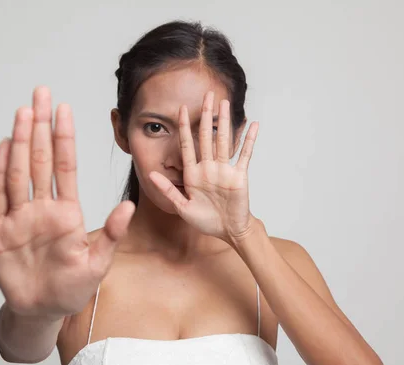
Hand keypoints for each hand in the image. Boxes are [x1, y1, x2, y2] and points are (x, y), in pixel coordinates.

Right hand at [0, 86, 134, 319]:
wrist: (42, 310)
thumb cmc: (72, 287)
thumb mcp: (98, 262)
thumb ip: (111, 233)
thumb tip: (129, 206)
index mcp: (66, 212)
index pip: (65, 166)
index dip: (64, 138)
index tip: (65, 110)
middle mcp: (42, 208)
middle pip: (40, 159)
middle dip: (40, 126)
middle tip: (41, 94)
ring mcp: (19, 217)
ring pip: (19, 171)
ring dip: (20, 140)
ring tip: (22, 112)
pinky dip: (0, 172)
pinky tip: (3, 147)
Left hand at [148, 91, 258, 244]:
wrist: (227, 230)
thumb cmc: (205, 221)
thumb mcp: (182, 207)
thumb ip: (168, 190)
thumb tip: (151, 175)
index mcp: (193, 174)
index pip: (187, 144)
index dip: (184, 127)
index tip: (181, 109)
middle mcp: (208, 167)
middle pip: (206, 136)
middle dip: (205, 116)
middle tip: (207, 95)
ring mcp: (224, 169)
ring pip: (224, 140)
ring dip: (225, 122)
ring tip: (225, 102)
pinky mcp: (239, 175)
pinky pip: (245, 154)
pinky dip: (249, 140)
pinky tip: (252, 124)